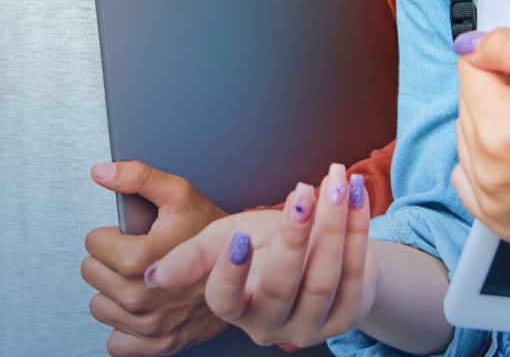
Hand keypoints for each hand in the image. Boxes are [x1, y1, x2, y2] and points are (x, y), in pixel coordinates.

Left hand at [84, 161, 231, 355]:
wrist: (245, 272)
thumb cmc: (213, 235)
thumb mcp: (180, 194)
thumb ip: (138, 177)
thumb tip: (101, 172)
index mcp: (140, 260)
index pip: (92, 244)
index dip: (111, 234)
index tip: (132, 236)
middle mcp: (141, 298)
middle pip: (92, 274)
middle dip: (110, 261)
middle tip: (139, 255)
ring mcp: (148, 326)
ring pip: (99, 306)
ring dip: (115, 292)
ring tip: (143, 279)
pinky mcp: (156, 346)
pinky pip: (116, 342)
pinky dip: (125, 327)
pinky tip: (145, 307)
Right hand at [151, 164, 374, 347]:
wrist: (319, 256)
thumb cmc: (266, 247)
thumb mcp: (226, 242)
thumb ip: (194, 254)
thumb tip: (153, 274)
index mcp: (237, 308)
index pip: (225, 301)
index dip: (231, 272)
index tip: (240, 236)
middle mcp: (272, 324)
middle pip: (281, 286)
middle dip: (293, 237)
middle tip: (301, 196)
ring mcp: (312, 324)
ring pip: (322, 279)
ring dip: (332, 227)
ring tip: (334, 185)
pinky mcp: (347, 315)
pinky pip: (355, 272)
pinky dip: (357, 230)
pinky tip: (355, 196)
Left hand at [452, 28, 509, 242]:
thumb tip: (469, 45)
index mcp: (499, 134)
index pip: (470, 68)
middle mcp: (487, 177)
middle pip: (468, 103)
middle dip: (504, 92)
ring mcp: (494, 207)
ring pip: (469, 138)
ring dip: (499, 125)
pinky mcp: (504, 224)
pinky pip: (473, 178)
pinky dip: (494, 161)